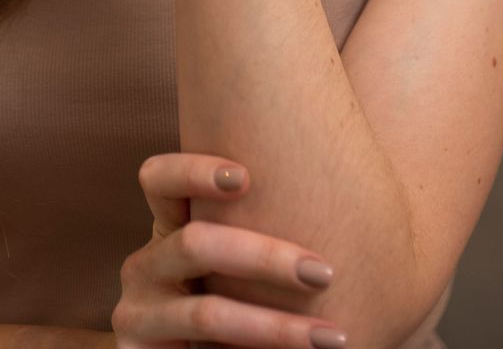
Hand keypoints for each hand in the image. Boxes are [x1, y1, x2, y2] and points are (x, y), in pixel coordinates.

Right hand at [110, 152, 347, 348]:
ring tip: (331, 338)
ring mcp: (139, 313)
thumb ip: (268, 231)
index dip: (194, 171)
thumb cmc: (239, 309)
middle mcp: (146, 264)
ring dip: (276, 328)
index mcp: (170, 228)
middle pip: (193, 243)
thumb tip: (363, 195)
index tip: (247, 177)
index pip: (159, 178)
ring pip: (207, 313)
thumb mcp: (244, 269)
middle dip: (266, 257)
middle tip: (325, 274)